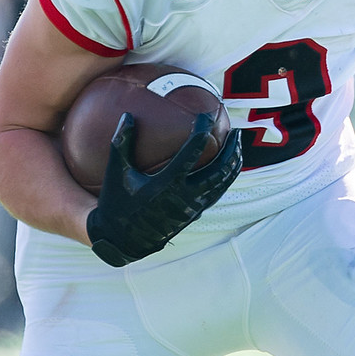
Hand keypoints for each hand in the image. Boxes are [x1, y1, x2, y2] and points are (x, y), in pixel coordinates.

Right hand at [85, 112, 243, 266]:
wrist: (122, 239)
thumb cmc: (117, 204)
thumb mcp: (117, 173)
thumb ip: (121, 143)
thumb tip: (127, 115)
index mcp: (166, 184)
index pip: (192, 152)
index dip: (202, 131)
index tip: (205, 116)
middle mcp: (184, 197)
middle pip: (219, 169)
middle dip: (231, 149)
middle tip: (236, 131)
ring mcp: (192, 207)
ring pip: (223, 184)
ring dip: (233, 164)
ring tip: (237, 146)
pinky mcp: (194, 214)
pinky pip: (217, 193)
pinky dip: (226, 178)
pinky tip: (227, 167)